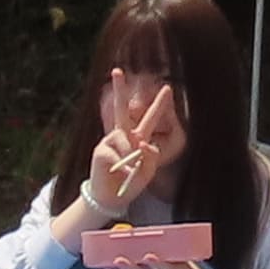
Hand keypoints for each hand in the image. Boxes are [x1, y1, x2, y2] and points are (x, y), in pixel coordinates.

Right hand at [81, 78, 181, 221]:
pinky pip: (117, 154)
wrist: (112, 198)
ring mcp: (110, 141)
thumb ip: (152, 156)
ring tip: (129, 173)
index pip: (149, 118)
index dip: (159, 104)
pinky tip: (120, 174)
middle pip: (120, 109)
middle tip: (117, 71)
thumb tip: (142, 144)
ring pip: (126, 141)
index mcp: (137, 138)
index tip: (167, 88)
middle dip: (118, 90)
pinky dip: (123, 167)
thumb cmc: (131, 183)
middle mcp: (123, 136)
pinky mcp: (102, 150)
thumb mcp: (149, 170)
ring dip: (131, 158)